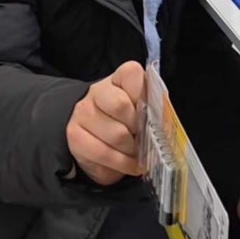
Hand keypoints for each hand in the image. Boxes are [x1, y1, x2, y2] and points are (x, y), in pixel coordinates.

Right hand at [66, 61, 145, 185]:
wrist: (97, 137)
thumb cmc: (129, 122)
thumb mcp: (143, 112)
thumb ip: (152, 110)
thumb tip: (163, 125)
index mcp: (118, 79)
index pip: (131, 74)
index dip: (144, 94)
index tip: (150, 111)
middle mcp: (97, 91)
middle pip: (121, 105)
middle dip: (139, 127)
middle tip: (145, 137)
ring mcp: (83, 113)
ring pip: (116, 134)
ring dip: (133, 149)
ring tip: (138, 152)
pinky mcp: (76, 136)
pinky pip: (104, 153)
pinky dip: (123, 163)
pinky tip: (131, 164)